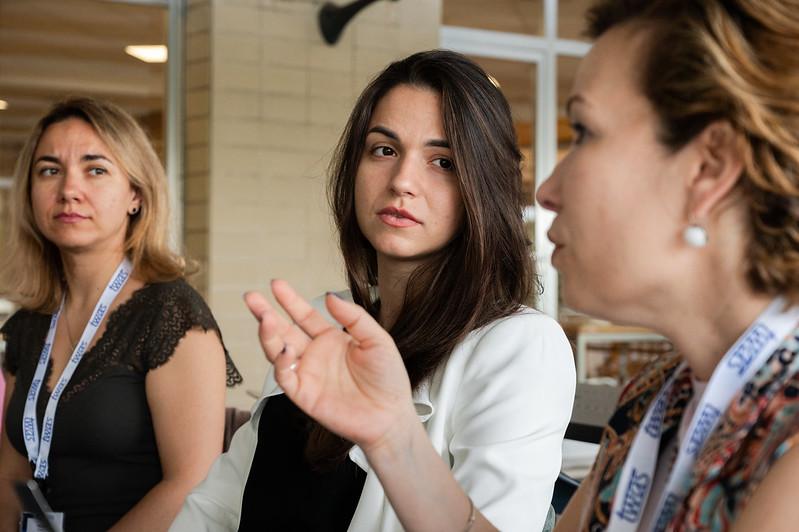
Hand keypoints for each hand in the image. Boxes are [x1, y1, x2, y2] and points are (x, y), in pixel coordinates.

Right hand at [244, 280, 417, 451]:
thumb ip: (354, 318)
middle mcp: (315, 354)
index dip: (289, 300)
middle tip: (252, 298)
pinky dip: (280, 362)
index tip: (276, 284)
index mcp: (331, 339)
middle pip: (283, 330)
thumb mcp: (377, 340)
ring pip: (277, 351)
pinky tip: (285, 350)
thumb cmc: (388, 379)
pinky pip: (284, 376)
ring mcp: (307, 374)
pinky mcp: (303, 394)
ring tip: (264, 318)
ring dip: (268, 335)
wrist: (390, 415)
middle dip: (266, 313)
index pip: (304, 315)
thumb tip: (331, 297)